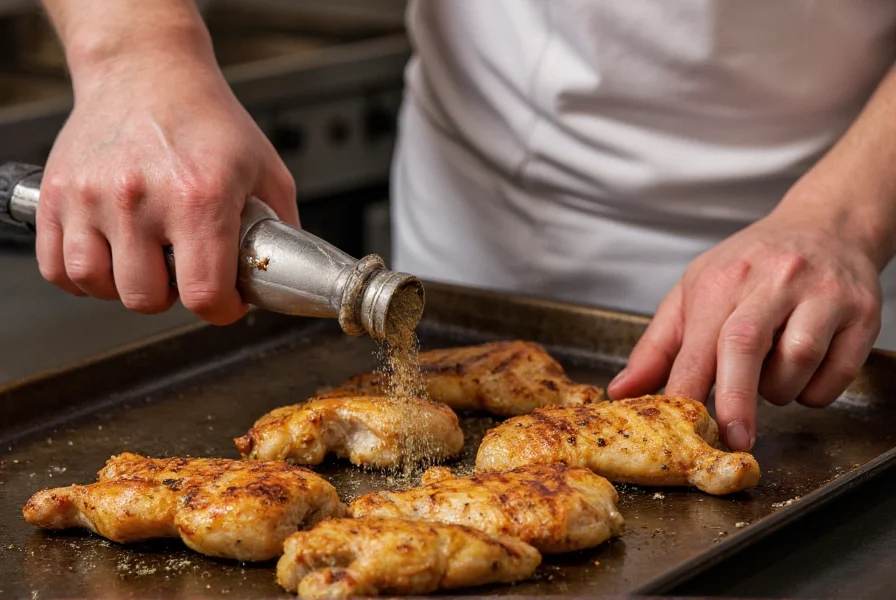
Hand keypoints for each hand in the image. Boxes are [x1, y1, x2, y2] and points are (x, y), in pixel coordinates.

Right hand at [37, 48, 296, 324]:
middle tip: (183, 273)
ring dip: (123, 287)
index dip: (221, 309)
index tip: (225, 301)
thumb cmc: (207, 117)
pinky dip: (80, 275)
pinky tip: (108, 257)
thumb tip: (286, 274)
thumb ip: (281, 227)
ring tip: (145, 264)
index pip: (204, 294)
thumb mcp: (266, 169)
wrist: (147, 69)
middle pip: (145, 299)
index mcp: (199, 196)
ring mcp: (92, 195)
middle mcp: (140, 198)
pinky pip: (55, 266)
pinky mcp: (55, 191)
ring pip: (95, 285)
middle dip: (172, 297)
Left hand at [607, 202, 882, 451]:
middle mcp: (771, 280)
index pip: (698, 343)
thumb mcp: (694, 291)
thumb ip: (657, 346)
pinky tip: (804, 374)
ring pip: (798, 360)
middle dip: (735, 400)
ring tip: (770, 378)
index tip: (680, 429)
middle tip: (733, 440)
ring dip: (781, 389)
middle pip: (745, 346)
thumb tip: (621, 391)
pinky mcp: (861, 311)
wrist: (827, 225)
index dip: (687, 389)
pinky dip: (818, 389)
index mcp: (722, 279)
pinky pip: (839, 370)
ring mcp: (820, 294)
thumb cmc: (751, 266)